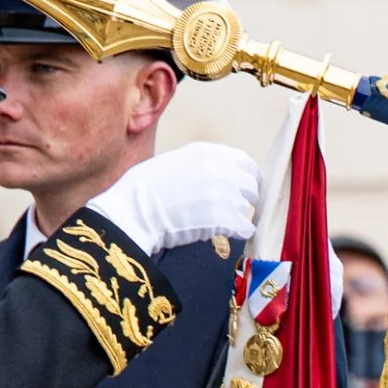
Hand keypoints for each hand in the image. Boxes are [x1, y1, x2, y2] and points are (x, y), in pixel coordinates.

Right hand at [82, 141, 262, 253]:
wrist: (136, 210)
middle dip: (243, 198)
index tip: (240, 188)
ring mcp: (225, 194)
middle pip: (251, 186)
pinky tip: (224, 234)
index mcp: (208, 153)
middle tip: (228, 209)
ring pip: (248, 207)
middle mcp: (222, 170)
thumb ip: (203, 165)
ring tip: (218, 222)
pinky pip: (246, 228)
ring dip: (238, 216)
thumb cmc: (146, 189)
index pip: (244, 163)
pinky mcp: (225, 219)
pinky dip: (238, 233)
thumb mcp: (176, 161)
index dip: (244, 178)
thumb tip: (220, 174)